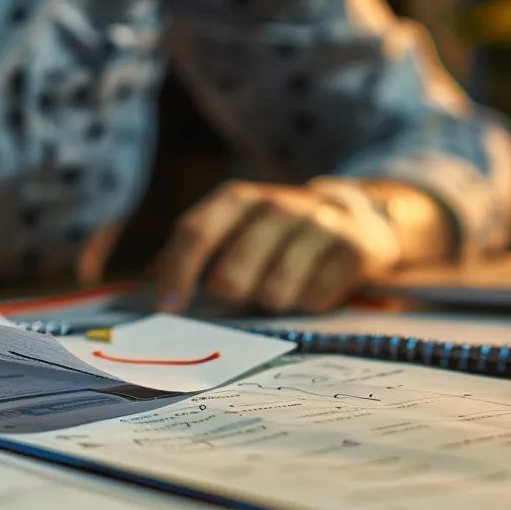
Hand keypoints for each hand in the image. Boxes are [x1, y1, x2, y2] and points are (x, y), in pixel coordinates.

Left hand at [154, 178, 423, 314]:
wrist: (358, 218)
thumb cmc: (279, 235)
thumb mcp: (237, 228)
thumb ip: (195, 253)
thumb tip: (151, 288)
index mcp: (239, 199)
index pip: (196, 232)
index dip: (177, 274)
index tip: (167, 310)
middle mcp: (278, 205)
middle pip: (231, 275)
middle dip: (230, 297)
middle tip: (243, 295)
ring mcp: (318, 226)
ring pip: (273, 293)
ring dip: (273, 302)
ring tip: (283, 287)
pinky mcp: (353, 250)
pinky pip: (314, 299)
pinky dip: (308, 304)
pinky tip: (314, 286)